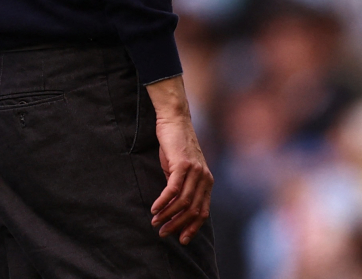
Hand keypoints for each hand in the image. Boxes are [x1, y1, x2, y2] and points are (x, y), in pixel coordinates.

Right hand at [146, 76, 212, 244]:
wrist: (175, 122)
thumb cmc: (176, 147)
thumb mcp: (183, 171)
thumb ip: (184, 188)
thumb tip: (175, 212)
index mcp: (207, 181)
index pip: (203, 212)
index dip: (192, 227)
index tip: (181, 240)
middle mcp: (204, 177)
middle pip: (192, 210)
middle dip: (177, 225)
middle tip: (162, 233)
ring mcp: (195, 171)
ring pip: (183, 202)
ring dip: (167, 215)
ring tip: (155, 221)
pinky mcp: (183, 164)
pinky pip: (173, 190)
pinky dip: (163, 202)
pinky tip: (154, 208)